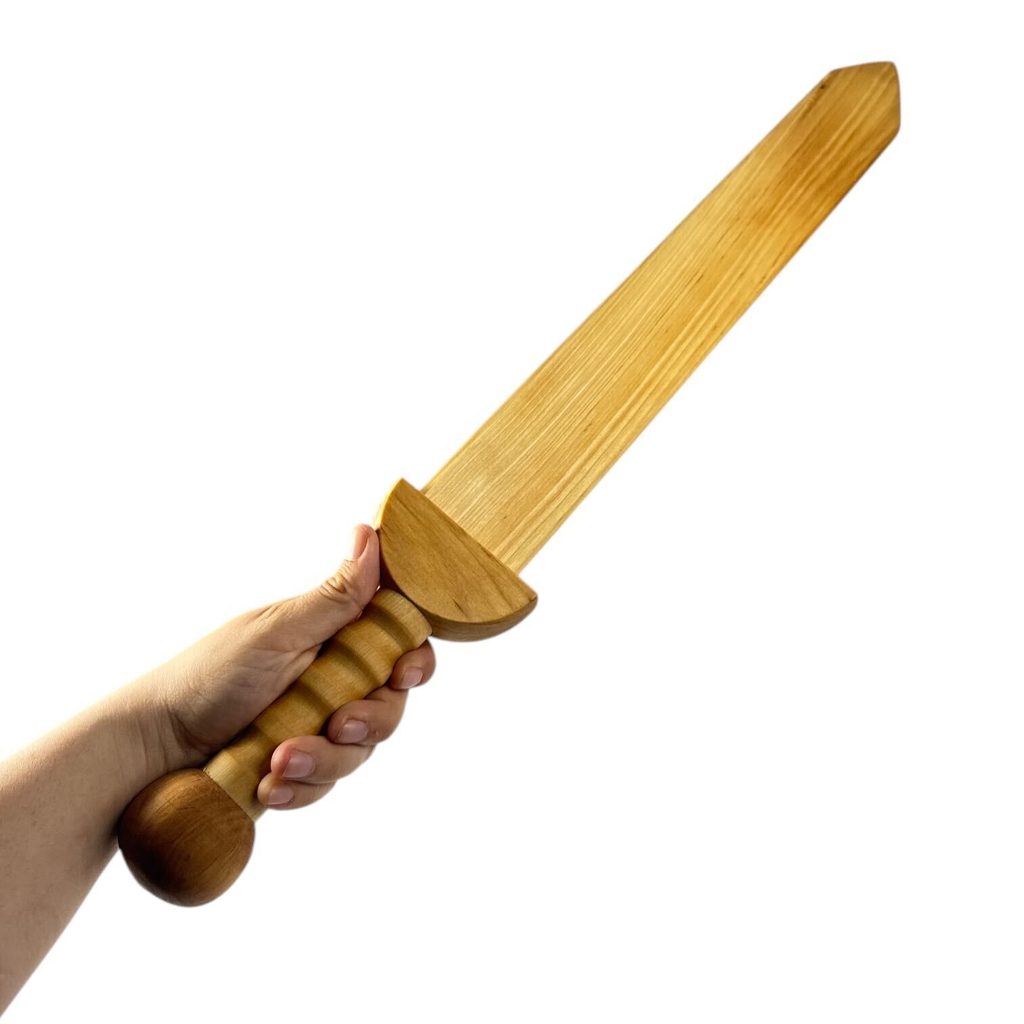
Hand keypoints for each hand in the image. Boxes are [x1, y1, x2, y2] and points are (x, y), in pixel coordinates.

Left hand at [136, 524, 434, 809]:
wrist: (156, 744)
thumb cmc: (211, 674)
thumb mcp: (277, 632)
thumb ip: (335, 597)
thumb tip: (372, 534)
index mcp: (333, 639)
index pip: (398, 646)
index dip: (413, 661)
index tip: (403, 673)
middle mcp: (334, 683)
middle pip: (389, 706)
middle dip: (368, 722)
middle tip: (337, 725)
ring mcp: (318, 728)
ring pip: (359, 752)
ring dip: (324, 760)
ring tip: (278, 760)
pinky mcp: (301, 768)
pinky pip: (326, 785)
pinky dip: (301, 788)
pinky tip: (270, 784)